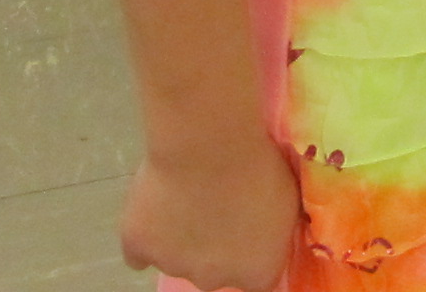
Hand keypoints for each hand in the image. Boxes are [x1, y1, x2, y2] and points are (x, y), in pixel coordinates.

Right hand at [118, 150, 299, 291]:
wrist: (208, 146)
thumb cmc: (258, 165)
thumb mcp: (287, 199)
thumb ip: (274, 228)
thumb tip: (267, 231)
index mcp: (257, 271)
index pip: (257, 279)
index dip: (250, 254)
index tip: (248, 230)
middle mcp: (213, 280)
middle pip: (213, 272)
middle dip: (214, 246)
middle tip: (215, 206)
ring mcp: (172, 266)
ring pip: (176, 258)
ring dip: (180, 235)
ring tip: (184, 193)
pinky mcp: (138, 247)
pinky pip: (138, 251)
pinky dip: (144, 234)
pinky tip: (153, 209)